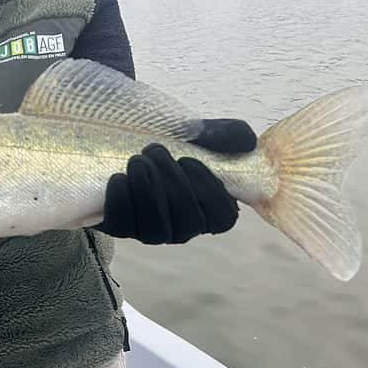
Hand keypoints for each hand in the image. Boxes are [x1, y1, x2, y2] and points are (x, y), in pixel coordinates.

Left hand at [99, 119, 255, 244]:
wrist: (126, 143)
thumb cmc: (172, 145)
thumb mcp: (200, 135)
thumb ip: (225, 134)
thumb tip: (247, 142)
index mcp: (209, 211)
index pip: (222, 218)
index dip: (208, 190)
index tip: (189, 159)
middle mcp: (183, 229)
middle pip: (187, 221)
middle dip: (171, 180)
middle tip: (156, 150)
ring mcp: (152, 233)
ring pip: (155, 226)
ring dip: (145, 187)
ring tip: (138, 160)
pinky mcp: (122, 228)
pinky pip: (123, 225)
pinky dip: (121, 199)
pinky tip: (120, 177)